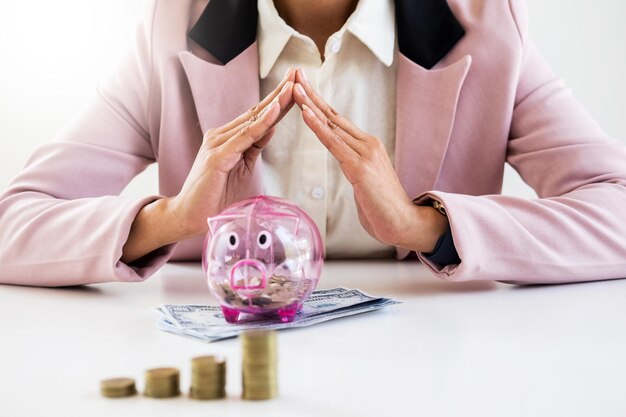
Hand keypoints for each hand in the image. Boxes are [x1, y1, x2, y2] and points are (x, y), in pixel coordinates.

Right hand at [170, 68, 296, 236]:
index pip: (258, 115)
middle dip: (279, 92)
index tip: (296, 85)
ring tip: (293, 86)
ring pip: (253, 120)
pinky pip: (245, 137)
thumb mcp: (242, 167)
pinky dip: (261, 123)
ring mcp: (217, 143)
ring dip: (275, 102)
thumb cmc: (215, 195)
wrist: (189, 215)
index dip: (278, 100)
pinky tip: (275, 110)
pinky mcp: (217, 156)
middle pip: (257, 111)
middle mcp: (221, 135)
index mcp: (228, 137)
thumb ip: (254, 147)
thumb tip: (271, 127)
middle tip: (298, 74)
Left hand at [292, 69, 447, 251]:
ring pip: (331, 125)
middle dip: (312, 94)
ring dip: (310, 105)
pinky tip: (305, 114)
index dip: (319, 103)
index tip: (304, 87)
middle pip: (333, 116)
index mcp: (368, 146)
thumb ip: (354, 168)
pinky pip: (334, 143)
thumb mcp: (365, 181)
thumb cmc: (382, 207)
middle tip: (296, 74)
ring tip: (295, 88)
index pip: (337, 121)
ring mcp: (365, 154)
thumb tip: (345, 164)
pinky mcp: (360, 168)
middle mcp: (367, 144)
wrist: (404, 223)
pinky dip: (317, 127)